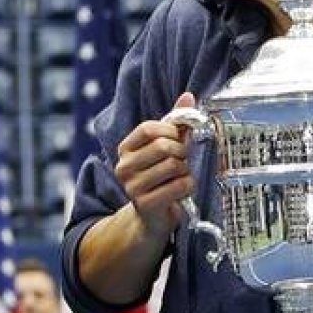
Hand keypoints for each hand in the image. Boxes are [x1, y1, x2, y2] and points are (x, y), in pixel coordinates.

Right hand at [115, 93, 196, 238]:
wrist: (153, 217)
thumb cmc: (162, 178)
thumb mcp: (167, 148)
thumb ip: (176, 123)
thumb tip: (188, 96)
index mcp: (125, 149)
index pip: (148, 128)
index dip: (170, 131)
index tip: (178, 140)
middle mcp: (124, 167)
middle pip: (164, 146)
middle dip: (181, 153)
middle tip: (182, 162)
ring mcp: (132, 187)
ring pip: (174, 165)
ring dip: (185, 171)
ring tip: (179, 177)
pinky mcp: (145, 204)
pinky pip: (179, 186)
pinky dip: (188, 186)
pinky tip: (181, 192)